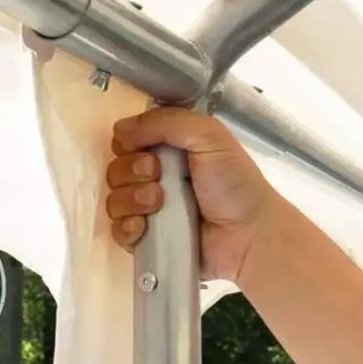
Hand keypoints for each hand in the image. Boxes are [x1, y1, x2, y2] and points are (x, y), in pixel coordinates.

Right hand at [106, 107, 284, 281]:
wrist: (248, 235)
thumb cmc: (234, 183)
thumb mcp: (209, 135)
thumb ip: (166, 122)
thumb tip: (121, 129)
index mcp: (169, 150)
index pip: (128, 141)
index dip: (130, 143)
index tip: (148, 149)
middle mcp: (156, 178)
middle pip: (116, 169)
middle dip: (132, 171)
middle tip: (158, 176)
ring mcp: (150, 211)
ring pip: (114, 200)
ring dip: (131, 199)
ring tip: (158, 204)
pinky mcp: (147, 241)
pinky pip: (117, 232)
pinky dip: (127, 228)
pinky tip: (144, 227)